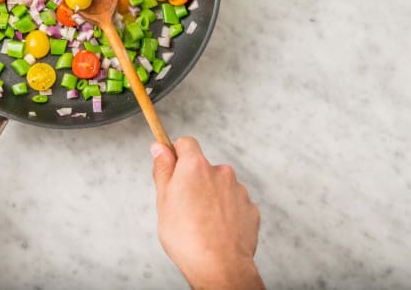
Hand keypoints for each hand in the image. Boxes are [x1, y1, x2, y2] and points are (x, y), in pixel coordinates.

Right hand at [152, 138, 263, 289]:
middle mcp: (221, 172)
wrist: (220, 267)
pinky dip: (226, 212)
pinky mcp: (250, 208)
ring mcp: (239, 190)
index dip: (176, 153)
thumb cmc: (187, 238)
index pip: (186, 143)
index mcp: (196, 167)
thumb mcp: (163, 201)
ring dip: (211, 197)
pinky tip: (216, 229)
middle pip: (203, 167)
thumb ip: (163, 169)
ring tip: (201, 223)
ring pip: (220, 186)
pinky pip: (234, 203)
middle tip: (183, 206)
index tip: (171, 166)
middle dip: (194, 181)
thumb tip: (159, 148)